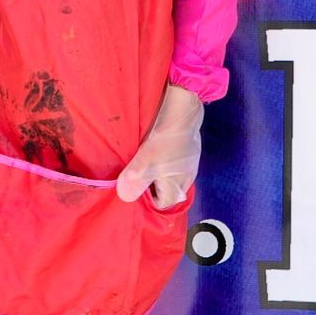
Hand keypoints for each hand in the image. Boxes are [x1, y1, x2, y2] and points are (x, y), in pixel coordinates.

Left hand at [114, 85, 203, 205]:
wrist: (184, 110)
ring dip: (159, 176)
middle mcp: (187, 179)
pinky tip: (158, 153)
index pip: (163, 204)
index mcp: (176, 185)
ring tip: (145, 163)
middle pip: (168, 193)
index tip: (136, 187)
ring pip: (173, 180)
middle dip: (153, 188)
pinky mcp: (191, 154)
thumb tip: (124, 196)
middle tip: (137, 175)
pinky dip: (167, 165)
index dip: (148, 199)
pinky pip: (177, 167)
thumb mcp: (146, 158)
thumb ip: (136, 178)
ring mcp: (191, 166)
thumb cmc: (165, 137)